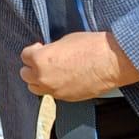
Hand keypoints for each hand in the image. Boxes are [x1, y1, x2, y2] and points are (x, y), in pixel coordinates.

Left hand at [20, 31, 138, 100]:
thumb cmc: (93, 47)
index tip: (39, 48)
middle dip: (32, 66)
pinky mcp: (67, 98)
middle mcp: (43, 78)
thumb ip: (50, 50)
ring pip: (35, 88)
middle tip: (43, 60)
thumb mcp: (65, 40)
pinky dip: (54, 86)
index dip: (33, 50)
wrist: (114, 62)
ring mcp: (55, 90)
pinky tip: (64, 78)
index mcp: (40, 60)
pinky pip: (52, 93)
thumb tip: (48, 53)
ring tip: (50, 71)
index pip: (24, 56)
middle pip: (26, 74)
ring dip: (39, 80)